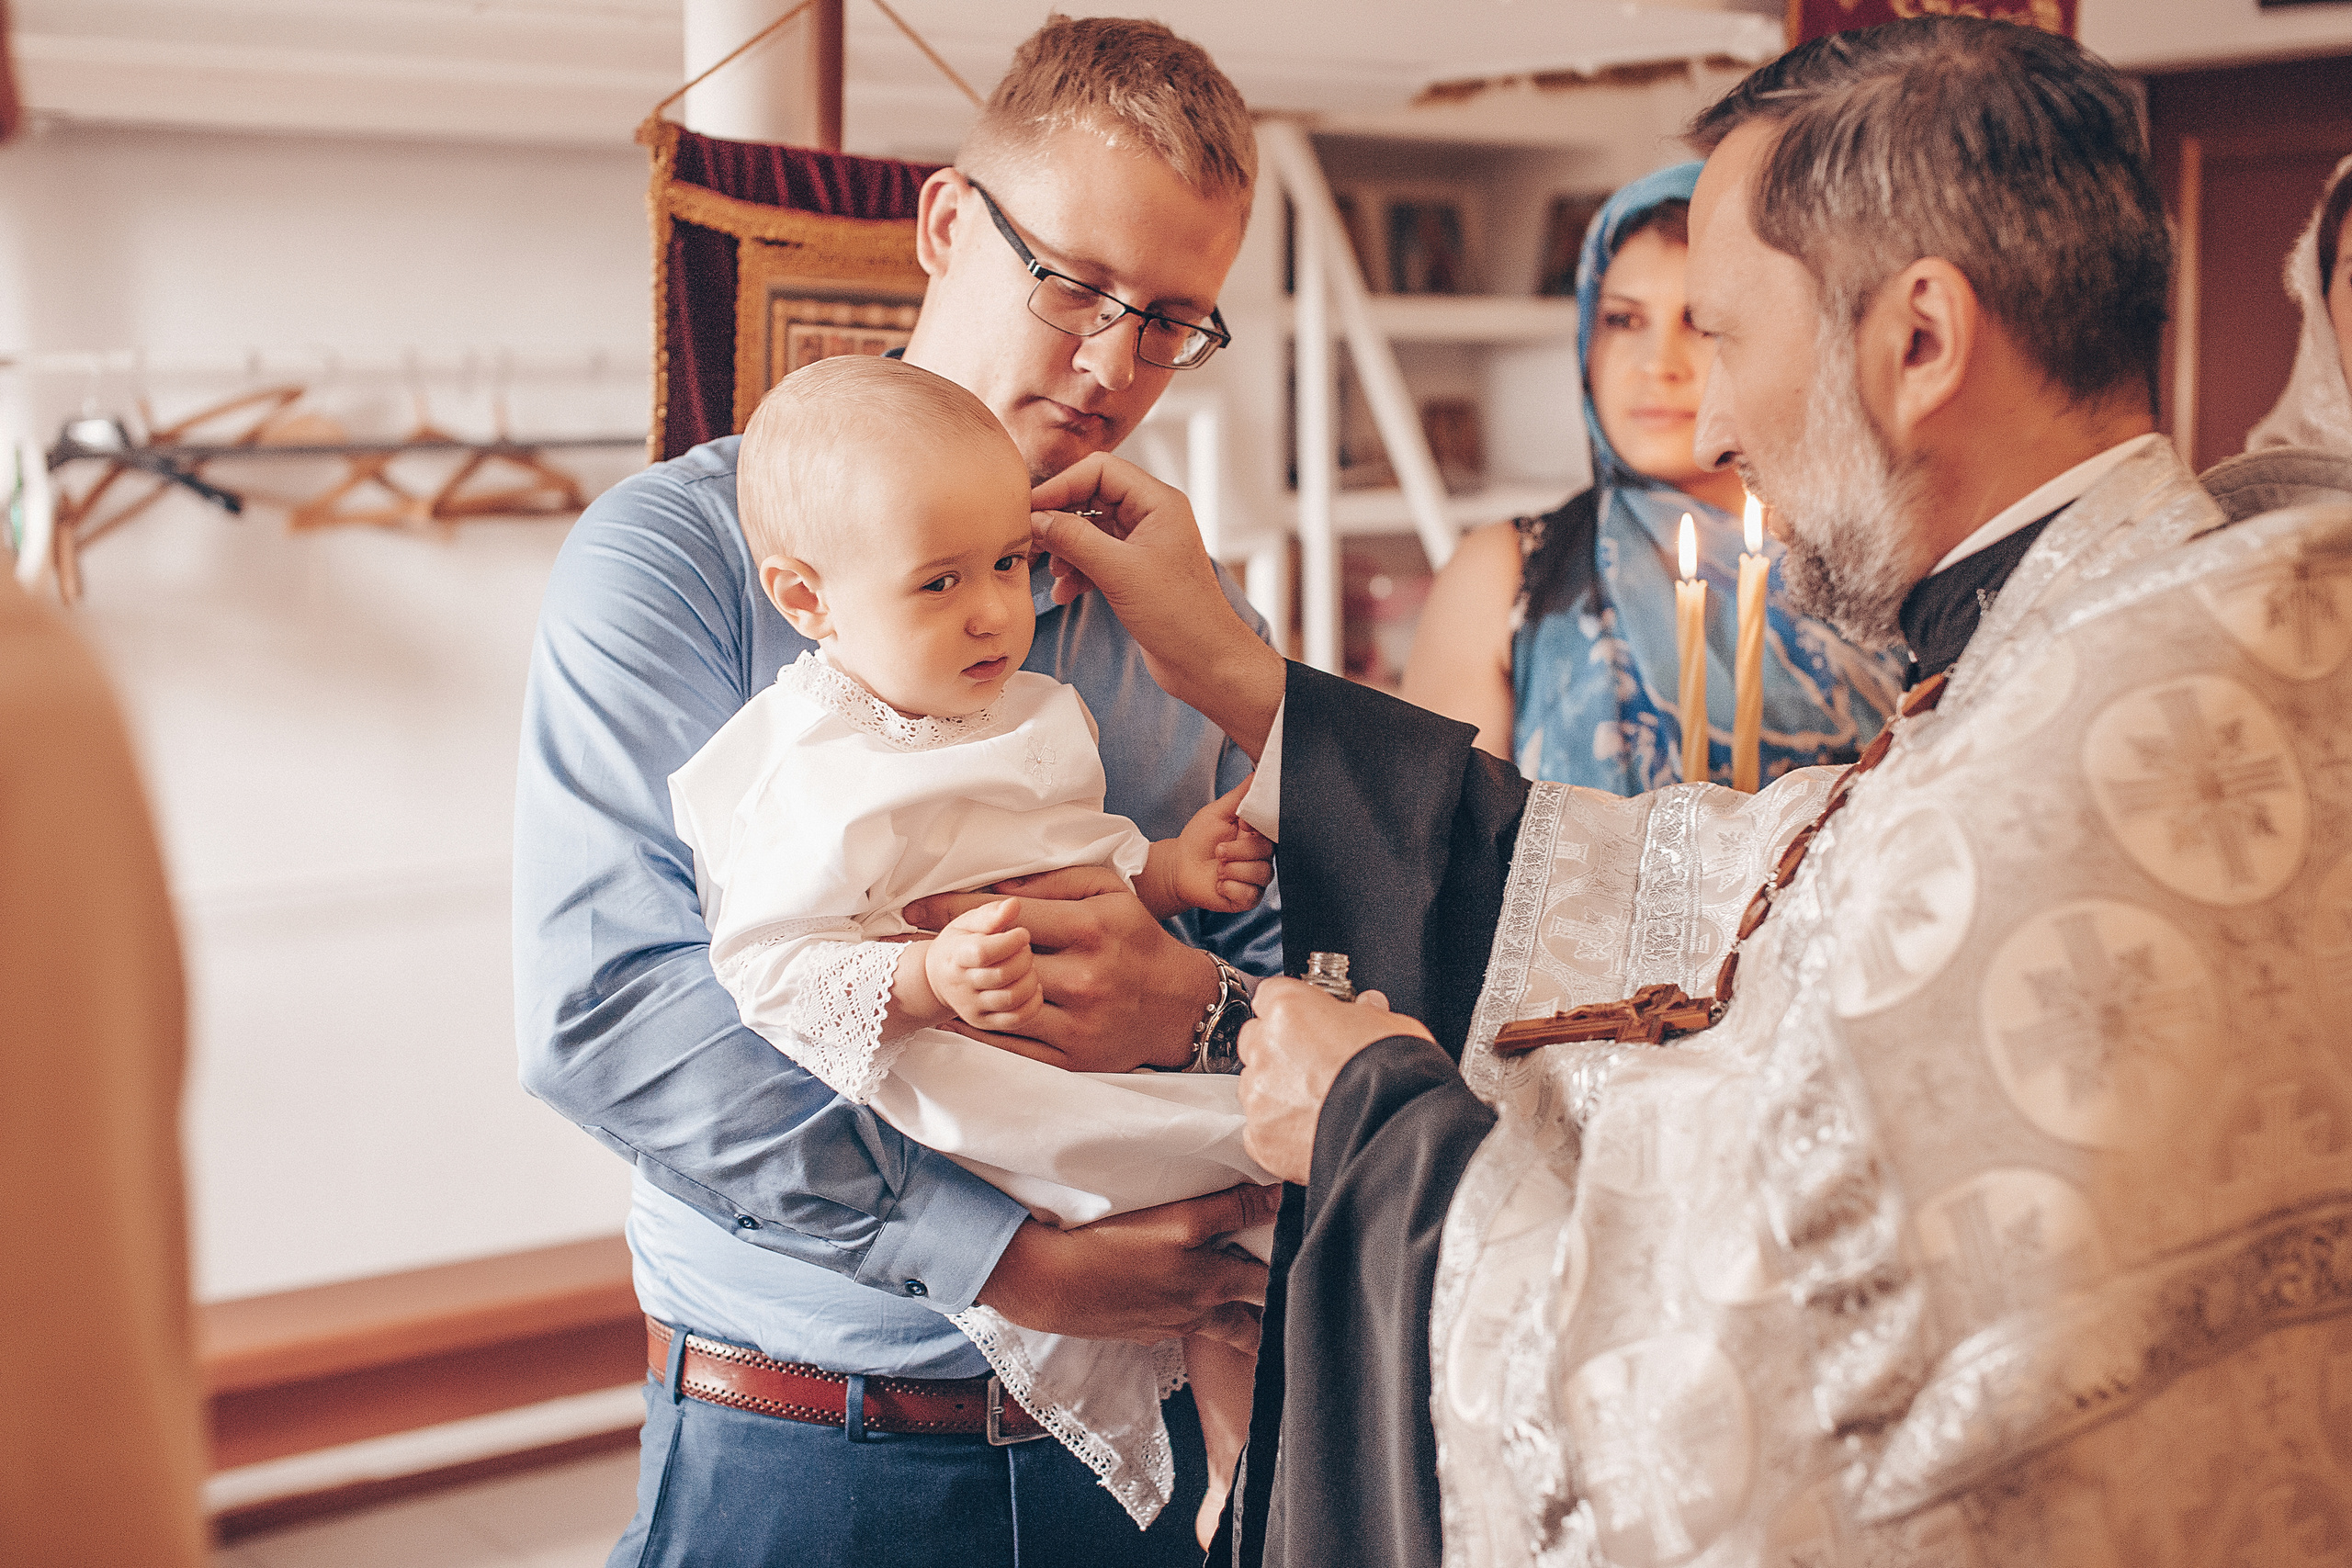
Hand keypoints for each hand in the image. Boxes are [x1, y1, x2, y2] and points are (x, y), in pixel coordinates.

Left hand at [904, 866, 1216, 1072]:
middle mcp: (1084, 977)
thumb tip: (994, 886)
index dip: (954, 910)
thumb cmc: (1136, 938)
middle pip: (997, 965)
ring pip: (999, 1011)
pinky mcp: (1074, 1059)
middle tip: (913, 944)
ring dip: (957, 996)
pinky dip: (976, 1037)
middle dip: (951, 953)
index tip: (915, 909)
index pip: (1007, 916)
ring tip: (927, 982)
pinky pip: (1011, 1050)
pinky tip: (952, 1020)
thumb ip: (1054, 880)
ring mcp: (1078, 1024)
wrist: (1180, 1005)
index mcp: (1090, 928)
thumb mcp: (1110, 891)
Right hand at [922, 899, 1041, 1033]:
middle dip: (1024, 958)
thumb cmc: (957, 947)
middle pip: (1002, 975)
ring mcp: (973, 1007)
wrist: (937, 979)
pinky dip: (1032, 1002)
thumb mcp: (967, 923)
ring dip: (1029, 979)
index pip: (984, 952)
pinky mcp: (985, 1022)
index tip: (1021, 933)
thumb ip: (991, 914)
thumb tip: (1013, 905)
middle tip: (1024, 948)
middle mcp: (962, 985)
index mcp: (956, 956)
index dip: (1010, 942)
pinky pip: (1017, 1019)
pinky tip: (1031, 986)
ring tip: (1026, 966)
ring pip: (1012, 998)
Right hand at [976, 1181, 1281, 1349]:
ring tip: (1243, 1310)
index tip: (1305, 1270)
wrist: (1047, 1284)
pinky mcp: (1136, 1330)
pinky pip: (1176, 1327)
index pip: (1269, 1290)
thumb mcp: (1179, 1220)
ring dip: (1232, 1323)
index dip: (1289, 1279)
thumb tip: (1279, 1197)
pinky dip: (1187, 1317)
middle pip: (1248, 1327)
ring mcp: (1164, 1327)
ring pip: (1214, 1331)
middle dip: (1268, 1316)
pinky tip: (1178, 1300)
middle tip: (1286, 1303)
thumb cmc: (1112, 1249)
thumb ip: (1231, 1208)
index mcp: (1213, 1288)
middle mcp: (1195, 1315)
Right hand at [1030, 454, 1283, 758]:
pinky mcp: (1135, 572)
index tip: (1030, 508)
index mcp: (1158, 503)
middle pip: (1091, 497)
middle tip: (1030, 538)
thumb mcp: (1119, 572)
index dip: (1061, 485)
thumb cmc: (1180, 617)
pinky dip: (1077, 571)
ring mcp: (1143, 545)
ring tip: (1050, 571)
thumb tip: (1037, 519)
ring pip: (1090, 530)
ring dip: (1065, 548)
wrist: (1206, 663)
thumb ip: (1074, 540)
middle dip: (1059, 519)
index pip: (1100, 470)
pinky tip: (1064, 593)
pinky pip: (1096, 557)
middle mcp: (1151, 517)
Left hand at [1173, 777, 1273, 913]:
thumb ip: (1240, 795)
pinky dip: (1230, 887)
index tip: (1240, 826)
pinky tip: (1219, 883)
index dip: (1255, 830)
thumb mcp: (1218, 811)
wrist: (1179, 867)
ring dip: (1233, 869)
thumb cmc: (1199, 838)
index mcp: (1259, 836)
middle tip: (1218, 850)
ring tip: (1217, 868)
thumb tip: (1258, 773)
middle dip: (1238, 851)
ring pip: (1260, 874)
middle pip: (1267, 853)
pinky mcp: (1248, 898)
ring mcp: (1257, 879)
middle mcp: (1262, 858)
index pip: (1274, 831)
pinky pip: (1250, 894)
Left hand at [1238, 979, 1434, 1183]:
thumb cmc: (1394, 1076)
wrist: (1393, 1130)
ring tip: (1317, 1103)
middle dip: (1280, 1049)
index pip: (1271, 995)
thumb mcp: (1391, 1026)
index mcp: (1290, 1010)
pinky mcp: (1260, 1135)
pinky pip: (1260, 1127)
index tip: (1307, 1019)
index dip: (1293, 1009)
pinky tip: (1311, 1130)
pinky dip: (1279, 1129)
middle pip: (1257, 1039)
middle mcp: (1265, 1048)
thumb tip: (1368, 1008)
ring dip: (1277, 1090)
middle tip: (1315, 1064)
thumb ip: (1367, 1013)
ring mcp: (1259, 1094)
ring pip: (1255, 1085)